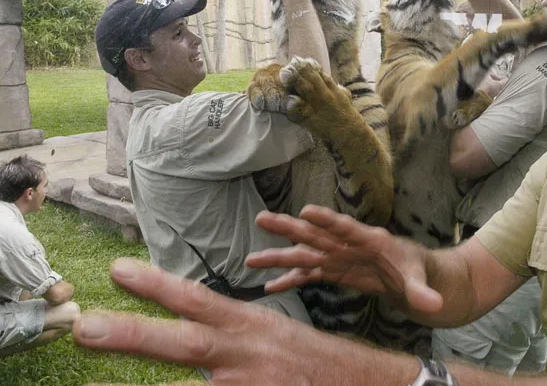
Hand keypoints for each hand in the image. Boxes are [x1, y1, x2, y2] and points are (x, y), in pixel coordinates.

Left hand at [73, 258, 360, 384]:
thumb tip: (185, 323)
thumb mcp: (269, 334)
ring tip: (98, 381)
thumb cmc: (310, 359)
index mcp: (249, 326)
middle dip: (132, 334)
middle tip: (86, 328)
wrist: (362, 385)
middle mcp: (245, 355)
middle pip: (183, 343)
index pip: (198, 298)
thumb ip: (226, 330)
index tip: (117, 270)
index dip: (156, 284)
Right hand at [246, 205, 443, 312]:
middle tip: (262, 219)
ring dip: (279, 256)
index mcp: (370, 240)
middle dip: (289, 228)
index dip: (326, 219)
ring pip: (305, 254)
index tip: (305, 211)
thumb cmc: (417, 270)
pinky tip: (269, 287)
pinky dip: (290, 280)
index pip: (346, 227)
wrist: (411, 276)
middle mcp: (348, 245)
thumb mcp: (421, 279)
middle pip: (316, 235)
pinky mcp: (334, 271)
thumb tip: (433, 303)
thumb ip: (421, 291)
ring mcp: (338, 258)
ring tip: (251, 260)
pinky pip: (308, 275)